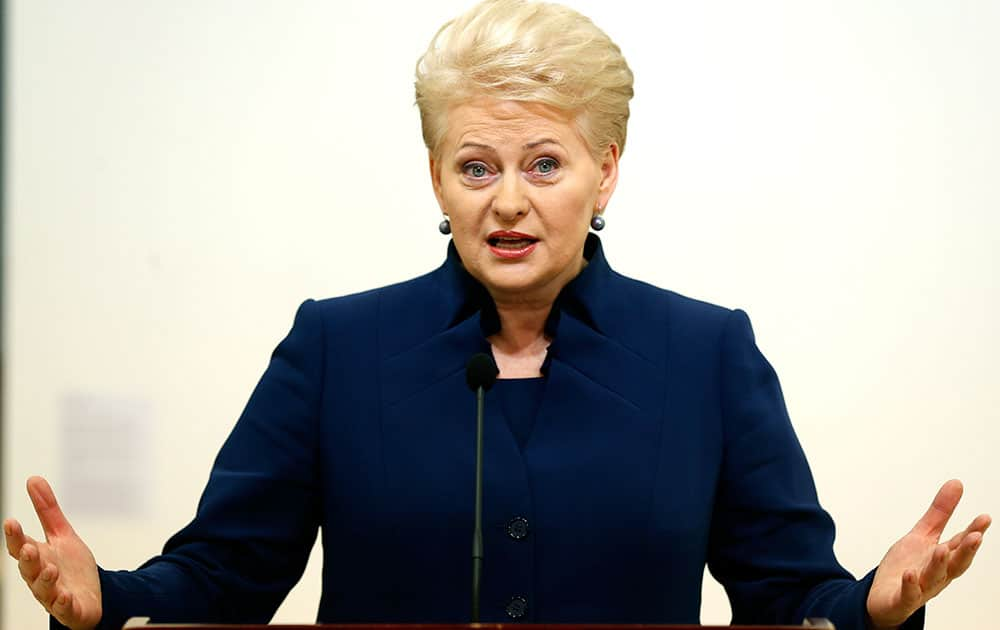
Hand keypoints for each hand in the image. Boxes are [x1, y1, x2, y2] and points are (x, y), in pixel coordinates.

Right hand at [3, 476, 101, 629]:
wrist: (92, 596)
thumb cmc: (71, 568)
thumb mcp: (62, 535)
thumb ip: (47, 511)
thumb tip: (33, 479)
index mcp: (38, 558)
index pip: (21, 546)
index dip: (15, 537)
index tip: (11, 522)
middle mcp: (41, 577)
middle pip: (29, 569)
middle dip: (28, 559)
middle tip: (29, 548)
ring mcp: (54, 595)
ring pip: (44, 590)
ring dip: (45, 580)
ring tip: (50, 569)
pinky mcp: (70, 609)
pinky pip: (64, 608)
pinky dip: (63, 603)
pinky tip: (65, 595)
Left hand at [867, 479, 990, 628]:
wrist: (884, 598)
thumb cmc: (907, 567)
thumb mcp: (922, 535)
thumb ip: (940, 512)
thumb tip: (956, 483)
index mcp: (943, 558)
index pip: (960, 544)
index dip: (973, 532)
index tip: (984, 518)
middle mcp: (936, 574)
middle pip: (955, 563)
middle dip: (966, 551)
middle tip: (976, 536)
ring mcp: (920, 587)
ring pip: (934, 577)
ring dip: (939, 564)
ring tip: (941, 549)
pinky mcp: (902, 599)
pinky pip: (908, 594)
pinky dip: (910, 585)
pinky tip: (910, 575)